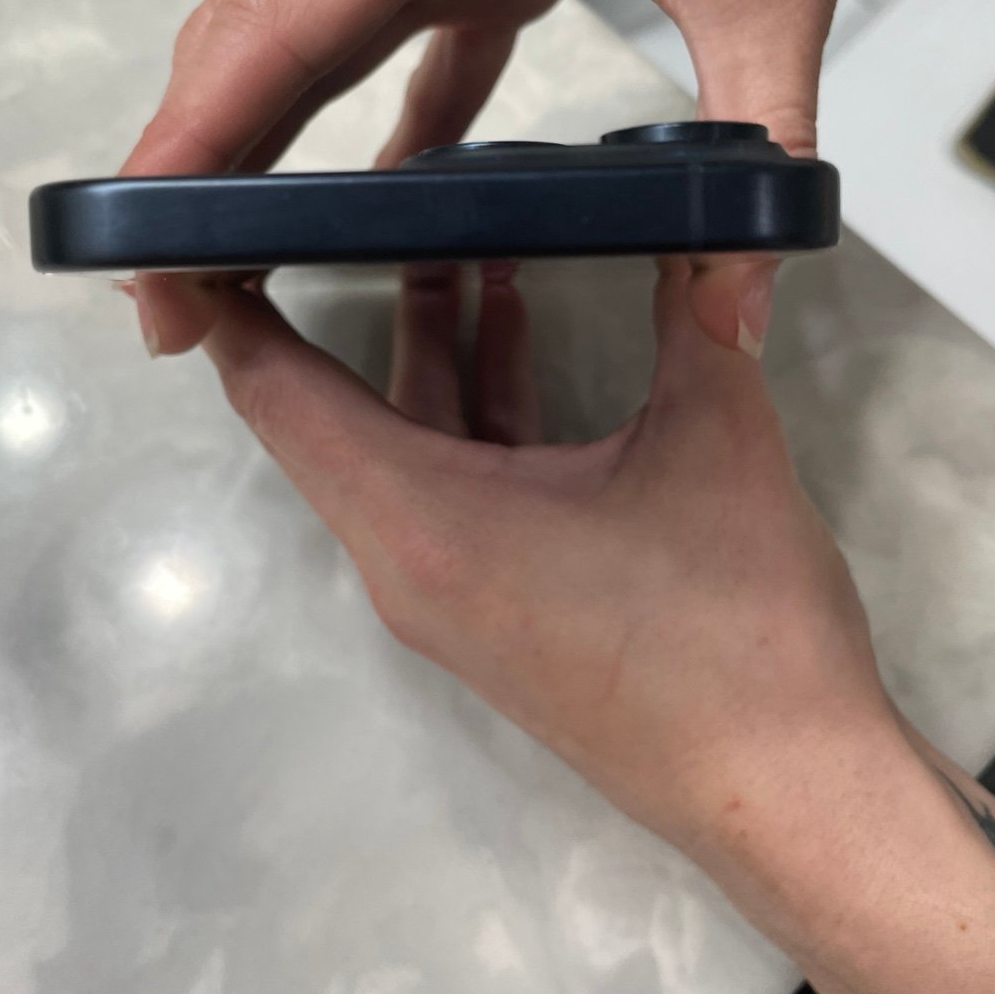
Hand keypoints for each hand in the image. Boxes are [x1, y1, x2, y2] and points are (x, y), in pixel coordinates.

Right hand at [122, 0, 960, 357]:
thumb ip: (754, 145)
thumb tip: (735, 307)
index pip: (275, 26)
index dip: (190, 146)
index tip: (139, 245)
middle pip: (260, 28)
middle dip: (200, 160)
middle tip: (171, 288)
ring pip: (313, 24)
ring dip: (266, 133)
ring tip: (237, 250)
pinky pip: (401, 25)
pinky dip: (376, 107)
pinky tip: (382, 187)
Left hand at [199, 262, 994, 993]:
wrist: (789, 798)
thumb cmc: (737, 625)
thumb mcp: (714, 442)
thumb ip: (700, 309)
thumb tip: (727, 201)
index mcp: (420, 521)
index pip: (278, 395)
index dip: (232, 304)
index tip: (205, 225)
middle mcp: (403, 563)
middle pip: (327, 414)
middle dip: (344, 298)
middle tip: (357, 195)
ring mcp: (444, 596)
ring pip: (398, 447)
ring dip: (427, 348)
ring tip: (461, 240)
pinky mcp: (491, 611)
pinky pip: (447, 488)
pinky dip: (470, 408)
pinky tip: (513, 333)